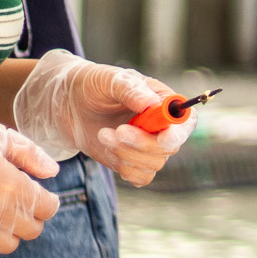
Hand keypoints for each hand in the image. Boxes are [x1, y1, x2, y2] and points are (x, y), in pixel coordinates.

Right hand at [0, 101, 60, 257]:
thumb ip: (29, 155)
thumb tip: (52, 172)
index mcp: (15, 188)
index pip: (49, 209)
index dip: (46, 199)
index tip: (35, 191)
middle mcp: (0, 215)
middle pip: (32, 230)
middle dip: (30, 215)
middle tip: (16, 200)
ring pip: (8, 245)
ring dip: (7, 231)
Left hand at [12, 50, 193, 185]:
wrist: (69, 104)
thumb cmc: (94, 84)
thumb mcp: (110, 80)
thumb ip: (130, 90)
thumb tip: (152, 103)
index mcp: (164, 102)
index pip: (186, 121)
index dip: (179, 132)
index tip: (163, 137)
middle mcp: (162, 127)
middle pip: (169, 147)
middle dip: (141, 143)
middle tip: (116, 130)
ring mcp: (148, 147)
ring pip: (153, 164)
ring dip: (126, 153)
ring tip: (104, 133)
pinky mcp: (132, 162)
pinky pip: (140, 177)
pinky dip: (124, 167)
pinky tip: (107, 147)